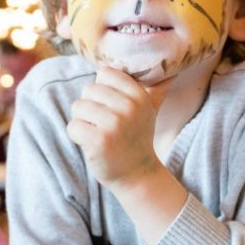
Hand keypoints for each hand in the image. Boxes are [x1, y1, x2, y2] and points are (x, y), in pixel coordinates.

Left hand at [67, 66, 169, 188]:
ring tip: (97, 134)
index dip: (101, 90)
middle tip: (104, 125)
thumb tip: (172, 69)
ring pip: (78, 106)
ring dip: (82, 122)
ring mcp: (114, 124)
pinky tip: (92, 145)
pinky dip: (76, 137)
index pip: (105, 73)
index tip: (111, 107)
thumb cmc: (136, 138)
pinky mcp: (99, 141)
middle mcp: (129, 107)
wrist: (137, 175)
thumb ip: (155, 88)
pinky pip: (73, 126)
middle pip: (88, 89)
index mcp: (139, 95)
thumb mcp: (148, 110)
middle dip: (90, 107)